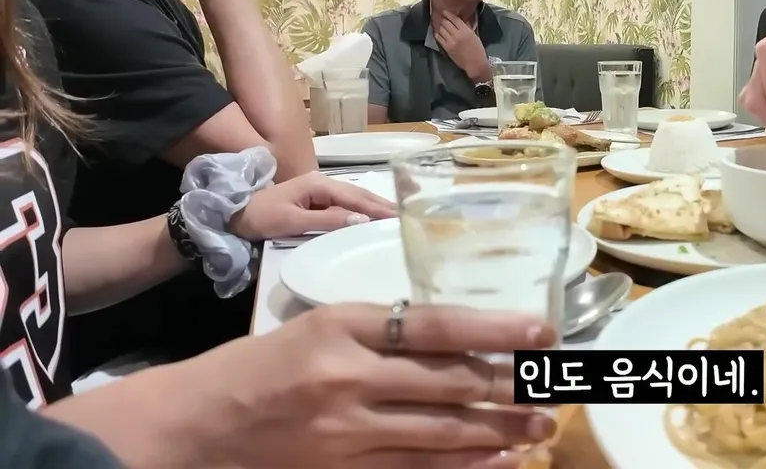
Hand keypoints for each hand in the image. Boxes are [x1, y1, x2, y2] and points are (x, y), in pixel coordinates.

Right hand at [142, 304, 557, 467]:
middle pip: (448, 383)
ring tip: (542, 426)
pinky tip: (499, 460)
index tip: (543, 331)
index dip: (496, 328)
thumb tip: (460, 336)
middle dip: (512, 385)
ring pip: (440, 431)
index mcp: (343, 327)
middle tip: (557, 385)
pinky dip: (463, 466)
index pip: (436, 325)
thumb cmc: (260, 364)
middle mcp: (347, 378)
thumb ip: (384, 330)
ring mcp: (344, 432)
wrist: (194, 424)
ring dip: (499, 430)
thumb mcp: (320, 325)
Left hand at [228, 172, 396, 240]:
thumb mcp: (292, 221)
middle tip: (406, 215)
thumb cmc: (259, 217)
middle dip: (382, 204)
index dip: (377, 208)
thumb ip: (326, 221)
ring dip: (374, 207)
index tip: (399, 217)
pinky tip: (370, 218)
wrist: (231, 215)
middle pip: (358, 194)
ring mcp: (317, 191)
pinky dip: (361, 211)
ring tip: (395, 216)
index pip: (355, 197)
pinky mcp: (314, 201)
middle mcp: (321, 183)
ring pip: (353, 199)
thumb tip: (360, 221)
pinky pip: (344, 205)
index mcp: (318, 185)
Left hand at [435, 11, 490, 81]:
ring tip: (442, 26)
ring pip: (441, 29)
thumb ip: (468, 28)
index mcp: (466, 31)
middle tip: (444, 20)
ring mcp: (451, 41)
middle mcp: (457, 34)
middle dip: (444, 20)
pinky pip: (439, 38)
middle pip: (446, 23)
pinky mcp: (447, 48)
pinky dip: (438, 34)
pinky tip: (439, 34)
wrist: (475, 64)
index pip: (455, 19)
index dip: (448, 14)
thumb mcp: (475, 36)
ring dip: (441, 27)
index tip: (445, 12)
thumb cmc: (478, 50)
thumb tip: (463, 21)